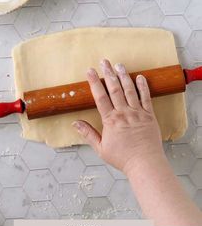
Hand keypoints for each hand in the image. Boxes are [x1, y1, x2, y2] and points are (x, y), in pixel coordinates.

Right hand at [72, 59, 162, 174]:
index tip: (90, 71)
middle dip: (108, 73)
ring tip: (119, 64)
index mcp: (111, 120)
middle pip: (114, 89)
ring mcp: (137, 113)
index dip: (94, 82)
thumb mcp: (101, 148)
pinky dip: (143, 87)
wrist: (145, 163)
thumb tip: (75, 123)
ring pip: (129, 90)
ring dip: (124, 76)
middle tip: (104, 61)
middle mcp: (124, 113)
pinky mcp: (149, 115)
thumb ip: (88, 134)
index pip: (100, 97)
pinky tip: (140, 77)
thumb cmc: (123, 158)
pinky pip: (146, 98)